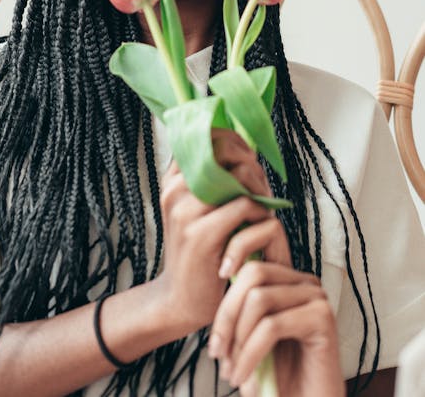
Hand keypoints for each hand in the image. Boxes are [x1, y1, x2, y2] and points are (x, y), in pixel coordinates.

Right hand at [156, 130, 275, 332]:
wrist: (180, 300)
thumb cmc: (200, 253)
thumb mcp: (199, 211)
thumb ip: (215, 182)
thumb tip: (247, 151)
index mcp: (173, 180)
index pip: (207, 137)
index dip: (236, 143)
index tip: (250, 162)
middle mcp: (175, 190)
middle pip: (225, 150)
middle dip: (253, 164)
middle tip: (263, 189)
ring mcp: (185, 211)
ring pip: (239, 176)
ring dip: (262, 189)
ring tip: (265, 208)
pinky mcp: (200, 235)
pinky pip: (245, 207)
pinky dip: (262, 214)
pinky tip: (262, 226)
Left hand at [207, 183, 343, 396]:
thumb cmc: (277, 379)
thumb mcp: (250, 338)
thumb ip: (240, 309)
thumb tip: (210, 277)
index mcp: (288, 280)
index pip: (249, 264)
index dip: (225, 298)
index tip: (213, 336)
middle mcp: (305, 282)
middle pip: (252, 274)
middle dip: (226, 316)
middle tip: (217, 354)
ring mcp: (316, 297)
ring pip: (258, 298)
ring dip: (237, 340)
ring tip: (232, 371)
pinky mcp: (323, 318)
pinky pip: (271, 326)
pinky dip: (249, 355)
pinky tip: (243, 379)